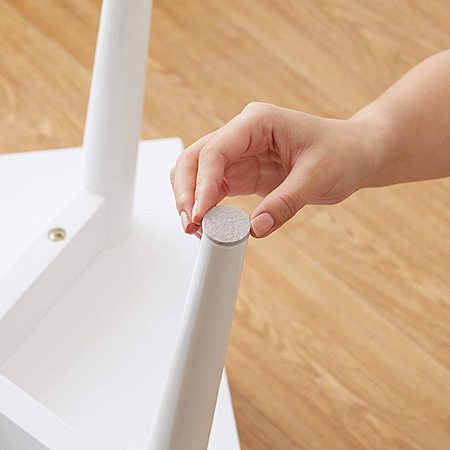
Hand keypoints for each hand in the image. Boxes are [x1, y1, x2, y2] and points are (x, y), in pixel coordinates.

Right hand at [170, 102, 380, 237]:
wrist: (355, 155)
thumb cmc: (342, 152)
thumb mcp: (318, 177)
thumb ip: (285, 203)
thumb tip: (254, 229)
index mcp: (257, 122)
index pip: (216, 150)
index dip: (203, 183)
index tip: (200, 213)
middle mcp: (242, 135)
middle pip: (195, 159)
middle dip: (186, 191)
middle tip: (189, 224)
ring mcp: (239, 155)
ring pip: (197, 174)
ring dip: (191, 200)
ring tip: (195, 229)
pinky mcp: (242, 174)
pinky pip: (213, 190)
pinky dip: (206, 208)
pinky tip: (208, 225)